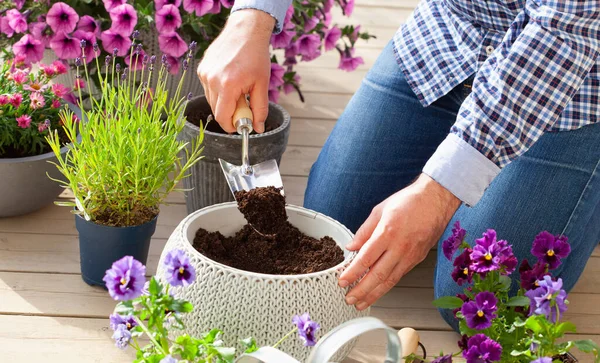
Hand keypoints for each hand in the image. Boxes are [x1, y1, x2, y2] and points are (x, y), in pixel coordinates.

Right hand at [197, 9, 273, 132]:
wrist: (245, 31)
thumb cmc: (256, 55)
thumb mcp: (262, 84)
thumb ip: (260, 109)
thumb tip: (257, 128)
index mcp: (227, 85)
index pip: (222, 117)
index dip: (231, 126)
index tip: (239, 126)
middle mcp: (212, 80)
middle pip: (216, 110)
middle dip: (230, 113)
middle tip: (244, 104)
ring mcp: (204, 73)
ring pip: (211, 100)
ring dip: (224, 101)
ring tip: (238, 88)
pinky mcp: (201, 68)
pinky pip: (208, 88)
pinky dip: (218, 90)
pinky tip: (229, 79)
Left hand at [338, 174, 460, 310]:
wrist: (436, 200)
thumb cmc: (408, 202)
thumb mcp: (380, 210)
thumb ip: (364, 231)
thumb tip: (351, 247)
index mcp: (387, 232)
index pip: (366, 259)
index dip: (352, 273)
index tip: (342, 281)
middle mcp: (400, 247)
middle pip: (378, 275)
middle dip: (361, 290)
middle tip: (349, 299)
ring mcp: (410, 255)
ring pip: (390, 280)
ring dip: (374, 294)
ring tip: (361, 303)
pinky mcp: (418, 259)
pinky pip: (399, 275)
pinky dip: (387, 286)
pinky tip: (377, 291)